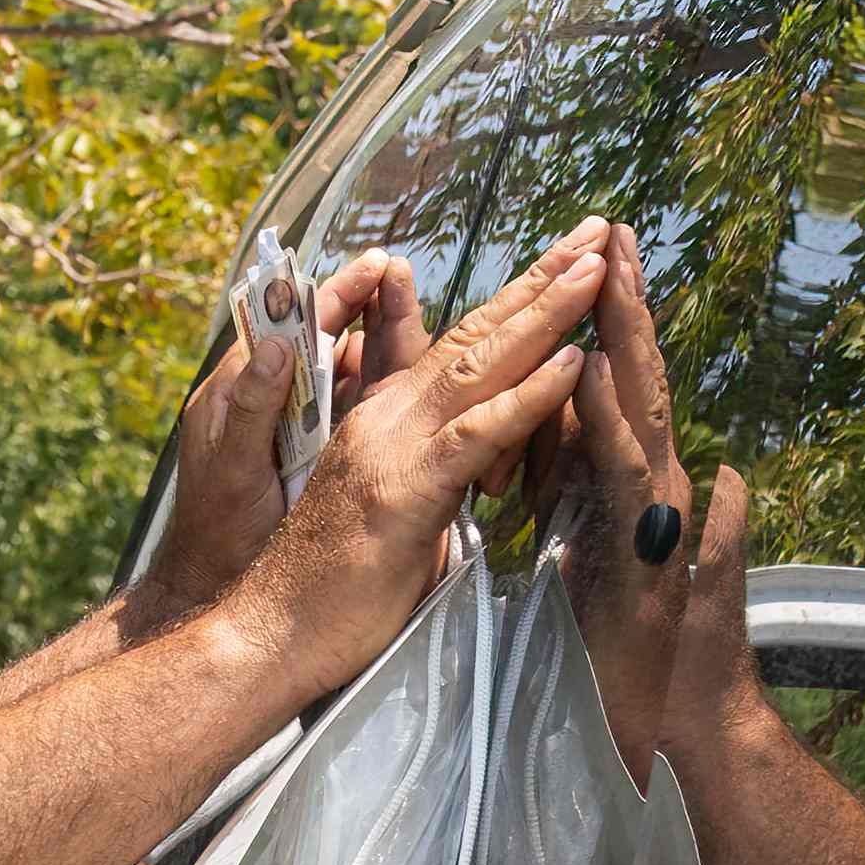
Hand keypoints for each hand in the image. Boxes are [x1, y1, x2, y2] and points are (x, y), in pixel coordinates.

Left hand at [129, 250, 407, 635]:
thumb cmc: (216, 534)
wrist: (215, 587)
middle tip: (403, 274)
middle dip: (366, 304)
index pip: (290, 325)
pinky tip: (419, 372)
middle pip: (327, 338)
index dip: (333, 293)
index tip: (372, 266)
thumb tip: (273, 344)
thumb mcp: (233, 471)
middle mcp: (274, 399)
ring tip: (416, 308)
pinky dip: (384, 386)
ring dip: (382, 340)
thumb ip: (251, 409)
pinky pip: (356, 408)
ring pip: (348, 370)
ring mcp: (300, 426)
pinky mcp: (321, 453)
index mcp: (240, 391)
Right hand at [219, 223, 615, 712]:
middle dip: (542, 279)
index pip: (461, 345)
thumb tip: (480, 464)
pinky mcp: (404, 491)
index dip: (517, 299)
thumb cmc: (329, 590)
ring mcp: (393, 449)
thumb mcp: (396, 512)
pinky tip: (572, 360)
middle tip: (597, 229)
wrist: (267, 635)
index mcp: (387, 420)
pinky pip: (475, 433)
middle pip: (476, 335)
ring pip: (480, 366)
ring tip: (597, 266)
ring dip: (545, 312)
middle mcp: (388, 418)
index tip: (566, 260)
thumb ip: (436, 474)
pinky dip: (527, 396)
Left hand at [532, 231, 764, 775]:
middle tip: (611, 232)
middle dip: (621, 308)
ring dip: (628, 348)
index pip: (618, 395)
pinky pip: (631, 489)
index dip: (607, 330)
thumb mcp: (629, 582)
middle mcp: (656, 492)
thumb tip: (714, 475)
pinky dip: (620, 435)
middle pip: (635, 384)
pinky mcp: (650, 561)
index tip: (593, 263)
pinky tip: (611, 383)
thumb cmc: (646, 668)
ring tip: (613, 276)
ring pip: (641, 418)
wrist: (673, 734)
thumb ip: (658, 522)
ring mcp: (660, 521)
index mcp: (637, 492)